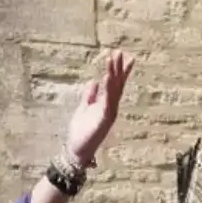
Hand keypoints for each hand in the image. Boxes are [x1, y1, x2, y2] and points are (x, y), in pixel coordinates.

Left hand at [63, 49, 134, 166]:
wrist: (77, 151)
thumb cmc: (81, 132)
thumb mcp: (83, 108)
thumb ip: (90, 96)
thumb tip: (93, 82)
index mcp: (106, 104)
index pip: (115, 84)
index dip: (119, 70)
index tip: (123, 56)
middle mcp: (111, 107)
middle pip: (117, 84)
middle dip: (118, 68)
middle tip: (120, 51)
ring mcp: (109, 113)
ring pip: (114, 90)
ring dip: (114, 74)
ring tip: (113, 58)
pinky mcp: (104, 119)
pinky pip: (108, 101)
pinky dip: (108, 89)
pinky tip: (107, 77)